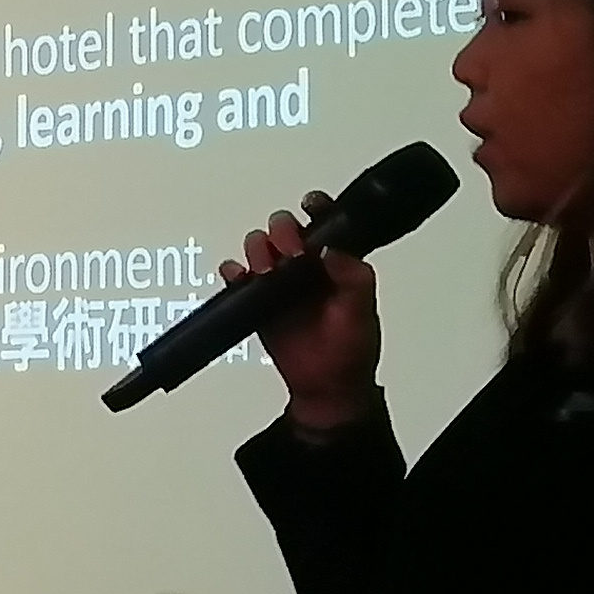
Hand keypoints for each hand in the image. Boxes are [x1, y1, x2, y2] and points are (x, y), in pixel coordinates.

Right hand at [223, 195, 381, 427]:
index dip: (317, 207)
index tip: (311, 206)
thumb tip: (334, 250)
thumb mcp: (361, 312)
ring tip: (266, 270)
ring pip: (259, 246)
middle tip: (290, 252)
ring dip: (258, 249)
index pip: (324, 221)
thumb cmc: (350, 350)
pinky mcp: (256, 301)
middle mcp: (305, 266)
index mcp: (335, 262)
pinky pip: (236, 277)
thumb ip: (354, 278)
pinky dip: (232, 272)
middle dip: (283, 232)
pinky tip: (240, 277)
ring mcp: (279, 282)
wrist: (325, 386)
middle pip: (284, 228)